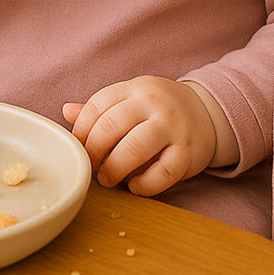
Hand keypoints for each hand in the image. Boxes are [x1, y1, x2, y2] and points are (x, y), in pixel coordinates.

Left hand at [62, 76, 221, 196]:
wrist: (206, 112)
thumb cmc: (158, 110)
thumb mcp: (131, 100)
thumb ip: (101, 109)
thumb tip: (66, 111)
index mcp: (135, 88)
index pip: (98, 105)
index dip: (81, 130)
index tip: (79, 148)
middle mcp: (154, 103)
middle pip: (112, 125)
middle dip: (94, 151)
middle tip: (91, 166)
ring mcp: (173, 126)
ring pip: (136, 148)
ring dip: (114, 169)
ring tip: (107, 179)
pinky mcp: (188, 152)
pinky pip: (163, 172)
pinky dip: (144, 185)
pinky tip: (135, 186)